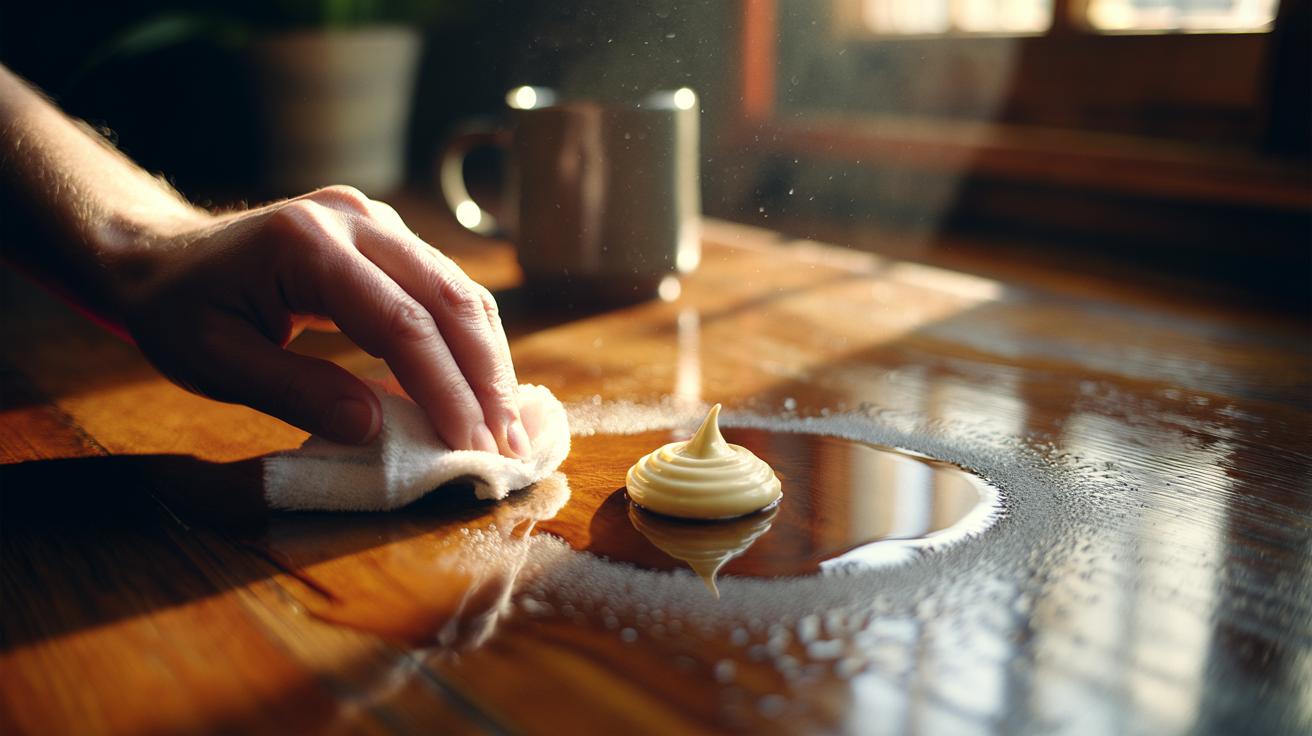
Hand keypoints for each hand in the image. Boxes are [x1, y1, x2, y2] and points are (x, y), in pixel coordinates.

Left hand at [111, 185, 530, 455]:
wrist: (162, 255)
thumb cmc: (181, 312)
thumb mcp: (215, 362)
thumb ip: (295, 391)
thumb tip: (375, 429)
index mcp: (307, 244)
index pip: (402, 322)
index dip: (445, 389)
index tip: (470, 447)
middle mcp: (353, 218)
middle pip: (448, 297)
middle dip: (486, 377)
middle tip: (506, 445)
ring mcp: (375, 220)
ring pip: (458, 289)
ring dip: (488, 360)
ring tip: (506, 425)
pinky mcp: (386, 235)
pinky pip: (443, 286)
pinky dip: (469, 340)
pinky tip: (481, 386)